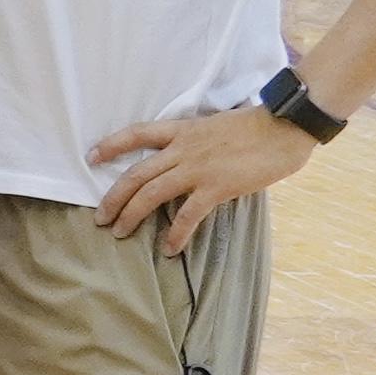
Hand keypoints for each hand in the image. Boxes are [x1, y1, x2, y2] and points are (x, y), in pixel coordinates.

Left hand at [88, 102, 315, 251]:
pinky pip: (187, 215)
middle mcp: (182, 149)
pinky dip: (175, 234)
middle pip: (136, 174)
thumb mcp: (216, 125)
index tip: (91, 156)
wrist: (285, 127)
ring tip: (120, 233)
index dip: (111, 144)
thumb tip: (187, 160)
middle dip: (114, 197)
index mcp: (182, 129)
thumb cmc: (257, 126)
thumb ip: (196, 141)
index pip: (137, 133)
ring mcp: (197, 168)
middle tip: (100, 218)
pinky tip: (169, 249)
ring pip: (151, 194)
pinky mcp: (216, 187)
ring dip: (132, 215)